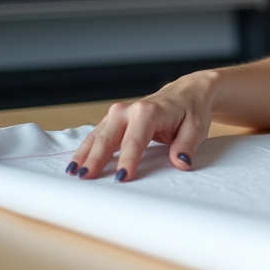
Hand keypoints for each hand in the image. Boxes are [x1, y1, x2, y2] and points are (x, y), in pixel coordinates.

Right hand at [66, 72, 217, 181]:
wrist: (189, 91)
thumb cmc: (192, 110)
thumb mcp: (196, 128)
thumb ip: (186, 145)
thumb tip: (181, 162)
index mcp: (149, 111)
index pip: (135, 140)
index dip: (128, 160)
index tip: (121, 177)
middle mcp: (130, 109)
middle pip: (109, 138)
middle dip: (96, 158)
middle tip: (86, 178)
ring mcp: (119, 112)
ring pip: (98, 135)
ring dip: (85, 154)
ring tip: (73, 173)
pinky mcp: (115, 118)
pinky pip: (97, 134)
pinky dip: (86, 148)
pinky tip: (77, 163)